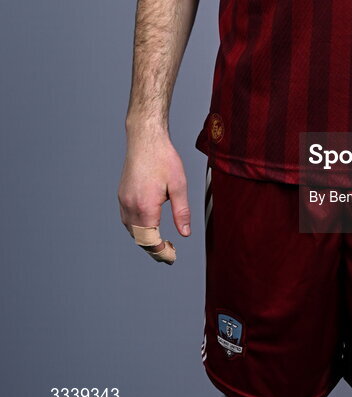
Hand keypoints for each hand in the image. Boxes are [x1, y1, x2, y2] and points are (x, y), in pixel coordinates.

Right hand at [118, 130, 190, 263]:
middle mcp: (130, 206)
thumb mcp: (179, 185)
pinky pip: (127, 219)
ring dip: (144, 239)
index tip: (171, 257)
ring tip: (160, 241)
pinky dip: (136, 227)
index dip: (161, 253)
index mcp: (145, 206)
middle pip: (139, 239)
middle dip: (153, 249)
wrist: (145, 139)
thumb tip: (184, 233)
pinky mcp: (122, 195)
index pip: (150, 240)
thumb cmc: (163, 158)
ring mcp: (123, 201)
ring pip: (131, 230)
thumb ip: (181, 212)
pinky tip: (147, 224)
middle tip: (168, 253)